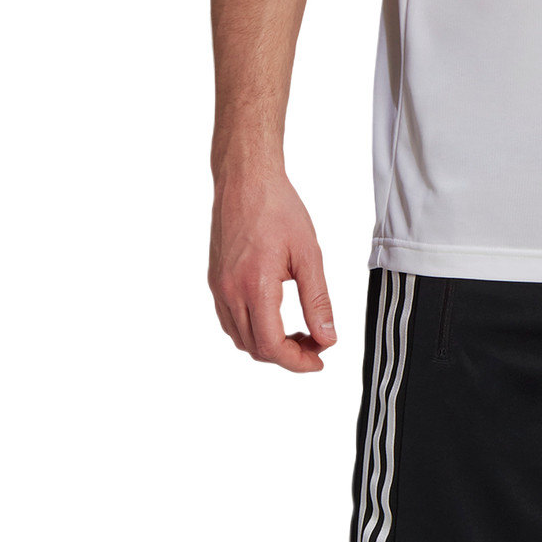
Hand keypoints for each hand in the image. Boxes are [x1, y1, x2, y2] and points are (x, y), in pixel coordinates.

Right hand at [206, 164, 339, 373]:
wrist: (246, 180)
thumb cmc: (278, 209)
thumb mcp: (308, 254)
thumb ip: (318, 300)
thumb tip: (327, 336)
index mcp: (255, 287)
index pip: (271, 345)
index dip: (297, 361)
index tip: (319, 360)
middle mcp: (230, 292)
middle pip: (255, 348)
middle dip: (287, 355)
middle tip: (316, 346)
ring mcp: (218, 287)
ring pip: (240, 338)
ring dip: (269, 345)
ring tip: (299, 335)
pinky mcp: (214, 280)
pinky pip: (230, 320)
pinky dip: (252, 330)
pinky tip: (275, 319)